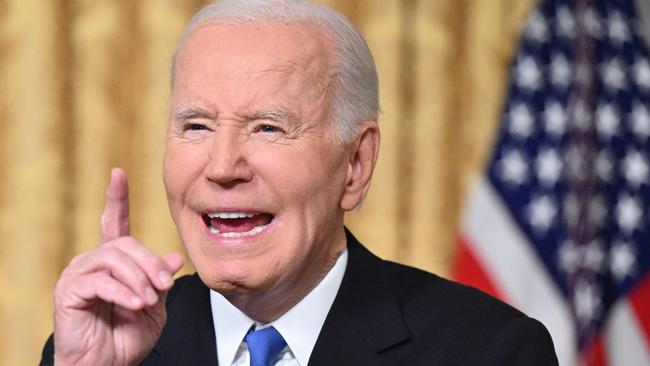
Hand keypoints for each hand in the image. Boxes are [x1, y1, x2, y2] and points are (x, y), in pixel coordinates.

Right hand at [53, 168, 183, 365]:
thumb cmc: (127, 338)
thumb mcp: (155, 306)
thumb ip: (160, 280)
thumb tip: (173, 257)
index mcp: (114, 261)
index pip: (115, 222)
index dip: (116, 198)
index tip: (118, 173)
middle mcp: (93, 261)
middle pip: (126, 243)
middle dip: (150, 263)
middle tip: (164, 286)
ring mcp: (78, 274)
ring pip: (114, 258)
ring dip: (139, 279)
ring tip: (148, 301)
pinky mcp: (69, 291)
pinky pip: (100, 280)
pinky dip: (123, 292)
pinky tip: (135, 305)